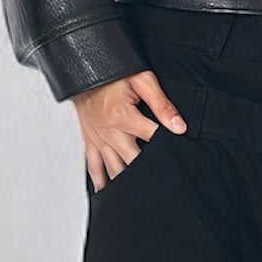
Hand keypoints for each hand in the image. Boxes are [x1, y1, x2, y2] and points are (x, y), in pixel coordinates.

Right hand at [74, 69, 188, 190]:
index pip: (152, 138)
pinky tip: (107, 191)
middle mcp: (109, 132)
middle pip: (132, 160)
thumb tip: (178, 126)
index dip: (167, 146)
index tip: (179, 155)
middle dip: (147, 171)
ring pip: (113, 168)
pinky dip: (100, 180)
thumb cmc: (111, 72)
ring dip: (126, 181)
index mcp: (123, 117)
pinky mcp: (89, 139)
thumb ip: (161, 104)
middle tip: (162, 183)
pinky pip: (93, 165)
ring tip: (140, 194)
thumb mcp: (142, 80)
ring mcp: (98, 138)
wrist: (81, 68)